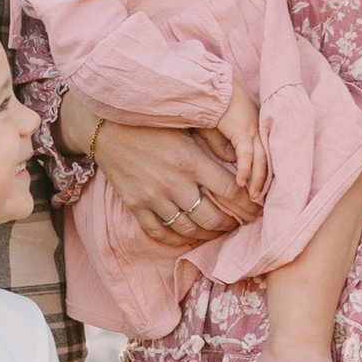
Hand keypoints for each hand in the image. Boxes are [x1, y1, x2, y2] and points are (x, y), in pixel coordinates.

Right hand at [91, 119, 262, 245]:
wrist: (105, 126)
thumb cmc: (150, 121)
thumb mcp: (186, 124)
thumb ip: (212, 141)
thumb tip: (240, 157)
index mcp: (191, 161)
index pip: (230, 191)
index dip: (247, 204)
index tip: (256, 209)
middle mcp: (174, 183)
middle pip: (212, 217)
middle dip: (230, 224)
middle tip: (238, 223)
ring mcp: (153, 197)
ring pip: (188, 229)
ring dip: (207, 234)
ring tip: (216, 231)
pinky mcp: (135, 205)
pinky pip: (159, 232)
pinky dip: (176, 240)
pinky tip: (187, 238)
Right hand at [216, 85, 270, 203]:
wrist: (204, 84)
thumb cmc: (206, 105)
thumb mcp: (211, 131)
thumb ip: (222, 146)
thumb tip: (232, 163)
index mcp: (249, 128)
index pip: (260, 155)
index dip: (260, 174)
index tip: (255, 192)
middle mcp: (254, 128)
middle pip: (266, 160)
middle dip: (262, 182)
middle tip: (258, 201)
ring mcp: (251, 128)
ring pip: (261, 159)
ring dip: (258, 179)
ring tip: (253, 197)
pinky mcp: (243, 127)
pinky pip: (248, 152)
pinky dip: (246, 168)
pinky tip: (242, 182)